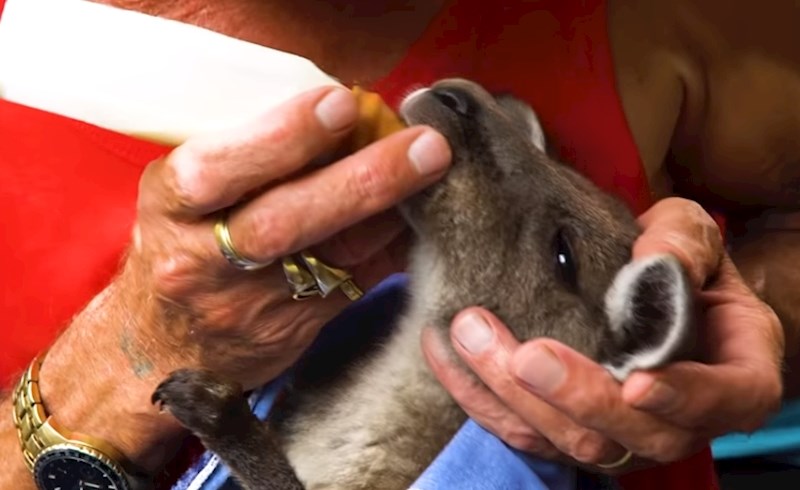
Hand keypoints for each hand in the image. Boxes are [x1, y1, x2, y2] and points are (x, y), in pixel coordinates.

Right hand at [35, 86, 450, 470]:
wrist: (161, 350)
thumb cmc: (178, 248)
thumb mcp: (180, 197)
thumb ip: (240, 158)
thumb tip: (339, 112)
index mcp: (170, 208)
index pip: (216, 170)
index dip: (280, 137)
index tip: (339, 103)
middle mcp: (205, 259)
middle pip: (284, 222)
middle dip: (360, 179)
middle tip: (423, 147)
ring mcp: (251, 303)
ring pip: (334, 256)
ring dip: (391, 211)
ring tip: (434, 171)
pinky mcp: (293, 329)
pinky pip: (357, 283)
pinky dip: (393, 246)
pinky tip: (423, 219)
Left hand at [421, 197, 783, 472]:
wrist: (639, 284)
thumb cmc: (680, 264)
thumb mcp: (694, 236)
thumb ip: (684, 243)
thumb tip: (654, 260)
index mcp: (729, 376)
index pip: (720, 401)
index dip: (681, 397)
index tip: (637, 381)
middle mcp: (674, 419)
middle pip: (629, 435)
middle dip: (572, 397)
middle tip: (524, 353)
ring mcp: (616, 432)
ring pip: (566, 441)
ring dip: (512, 395)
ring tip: (471, 336)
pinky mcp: (563, 428)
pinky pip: (520, 430)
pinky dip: (479, 396)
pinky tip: (444, 350)